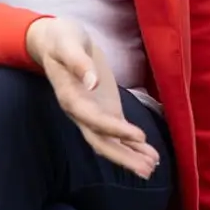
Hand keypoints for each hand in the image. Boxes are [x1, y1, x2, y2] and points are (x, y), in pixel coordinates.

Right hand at [26, 17, 158, 178]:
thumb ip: (78, 62)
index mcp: (70, 97)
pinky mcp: (104, 108)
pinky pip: (117, 131)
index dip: (115, 129)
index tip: (139, 136)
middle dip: (123, 157)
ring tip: (153, 166)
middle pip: (100, 141)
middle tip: (148, 170)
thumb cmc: (61, 39)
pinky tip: (148, 154)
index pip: (93, 119)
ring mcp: (92, 113)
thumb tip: (92, 81)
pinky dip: (132, 144)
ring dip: (130, 156)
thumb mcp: (68, 44)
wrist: (57, 41)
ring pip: (109, 141)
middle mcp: (80, 112)